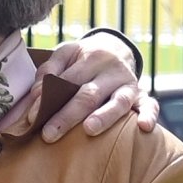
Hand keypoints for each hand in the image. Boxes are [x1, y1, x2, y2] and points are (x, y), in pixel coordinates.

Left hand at [29, 32, 158, 142]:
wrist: (115, 47)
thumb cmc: (82, 57)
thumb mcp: (65, 54)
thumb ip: (49, 70)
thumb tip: (37, 94)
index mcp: (89, 58)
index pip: (66, 81)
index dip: (47, 99)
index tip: (32, 117)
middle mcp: (111, 70)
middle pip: (88, 94)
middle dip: (68, 115)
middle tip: (49, 134)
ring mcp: (128, 83)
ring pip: (119, 101)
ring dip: (105, 116)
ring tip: (89, 129)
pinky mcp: (142, 94)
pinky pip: (150, 105)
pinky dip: (150, 115)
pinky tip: (145, 127)